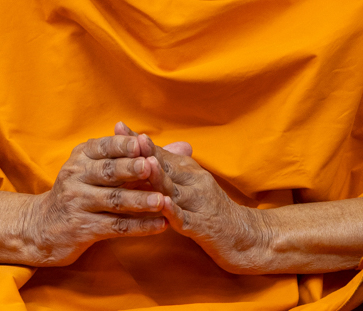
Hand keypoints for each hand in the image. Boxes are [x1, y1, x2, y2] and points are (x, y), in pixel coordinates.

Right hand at [21, 135, 167, 265]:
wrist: (42, 227)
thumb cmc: (81, 192)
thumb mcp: (100, 168)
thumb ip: (139, 156)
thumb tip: (186, 147)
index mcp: (82, 156)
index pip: (105, 146)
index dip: (124, 144)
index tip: (145, 142)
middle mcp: (76, 176)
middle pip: (108, 171)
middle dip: (132, 168)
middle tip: (154, 166)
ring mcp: (77, 202)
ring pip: (114, 200)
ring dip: (140, 200)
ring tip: (164, 201)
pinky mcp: (82, 228)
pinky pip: (115, 226)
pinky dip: (139, 226)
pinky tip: (160, 225)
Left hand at [139, 133, 272, 273]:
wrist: (244, 235)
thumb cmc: (209, 208)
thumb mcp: (190, 183)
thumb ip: (169, 168)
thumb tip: (142, 151)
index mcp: (188, 170)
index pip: (160, 152)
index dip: (138, 141)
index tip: (118, 126)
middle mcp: (194, 181)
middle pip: (166, 165)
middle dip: (145, 152)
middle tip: (126, 139)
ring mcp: (198, 203)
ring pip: (174, 189)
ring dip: (159, 176)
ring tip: (144, 164)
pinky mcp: (202, 226)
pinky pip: (184, 217)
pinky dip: (171, 210)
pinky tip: (160, 204)